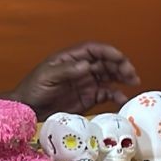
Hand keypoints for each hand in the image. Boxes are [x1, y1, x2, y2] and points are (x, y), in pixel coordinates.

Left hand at [7, 42, 139, 117]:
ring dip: (122, 78)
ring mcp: (86, 83)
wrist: (27, 110)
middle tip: (131, 74)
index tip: (120, 57)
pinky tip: (122, 99)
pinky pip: (106, 94)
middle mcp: (81, 69)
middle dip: (120, 65)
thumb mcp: (47, 77)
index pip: (94, 50)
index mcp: (71, 59)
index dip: (108, 51)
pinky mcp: (88, 98)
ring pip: (109, 76)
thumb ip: (67, 71)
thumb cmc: (33, 89)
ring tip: (133, 82)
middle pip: (106, 62)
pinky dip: (116, 95)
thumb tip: (87, 65)